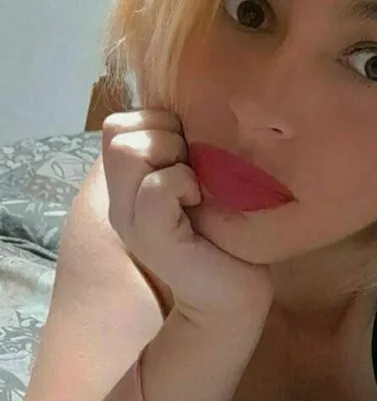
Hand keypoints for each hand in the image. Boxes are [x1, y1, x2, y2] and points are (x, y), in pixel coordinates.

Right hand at [101, 109, 273, 327]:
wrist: (234, 293)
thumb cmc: (225, 231)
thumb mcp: (198, 179)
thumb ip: (180, 149)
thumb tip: (190, 107)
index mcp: (128, 183)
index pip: (120, 123)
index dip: (161, 125)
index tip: (191, 155)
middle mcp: (120, 200)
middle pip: (118, 131)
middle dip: (165, 136)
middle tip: (194, 169)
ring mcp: (129, 220)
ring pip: (129, 150)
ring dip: (173, 156)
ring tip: (195, 185)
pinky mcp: (151, 238)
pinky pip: (156, 186)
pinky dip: (182, 183)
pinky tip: (199, 202)